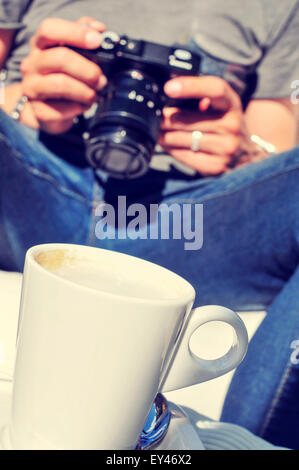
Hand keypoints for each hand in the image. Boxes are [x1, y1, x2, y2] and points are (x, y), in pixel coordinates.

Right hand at [20, 17, 106, 133]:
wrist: (44, 107)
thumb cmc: (60, 76)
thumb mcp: (70, 52)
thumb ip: (84, 35)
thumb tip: (99, 29)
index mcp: (40, 45)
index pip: (50, 29)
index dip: (75, 33)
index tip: (97, 41)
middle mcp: (32, 64)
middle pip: (60, 58)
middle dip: (88, 70)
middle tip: (101, 79)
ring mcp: (32, 87)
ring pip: (61, 85)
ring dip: (86, 91)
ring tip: (95, 94)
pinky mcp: (39, 110)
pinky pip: (62, 109)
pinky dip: (80, 107)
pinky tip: (84, 105)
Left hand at [158, 76, 259, 174]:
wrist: (246, 156)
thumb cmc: (226, 125)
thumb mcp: (222, 106)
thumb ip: (203, 96)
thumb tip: (170, 92)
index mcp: (232, 103)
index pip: (215, 89)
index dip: (191, 86)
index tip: (169, 87)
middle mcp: (232, 125)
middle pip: (187, 120)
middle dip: (164, 119)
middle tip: (154, 117)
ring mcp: (226, 147)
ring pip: (182, 139)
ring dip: (163, 136)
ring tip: (157, 132)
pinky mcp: (216, 166)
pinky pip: (184, 156)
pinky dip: (171, 150)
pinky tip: (167, 145)